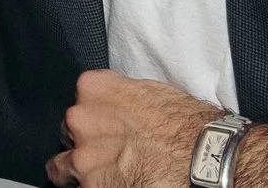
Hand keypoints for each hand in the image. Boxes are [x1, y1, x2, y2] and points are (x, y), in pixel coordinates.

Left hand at [45, 72, 219, 187]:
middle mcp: (80, 120)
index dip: (96, 115)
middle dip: (86, 142)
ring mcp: (83, 158)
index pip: (81, 100)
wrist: (205, 158)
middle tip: (110, 153)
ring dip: (79, 172)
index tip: (107, 125)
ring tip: (102, 177)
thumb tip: (120, 106)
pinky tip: (117, 186)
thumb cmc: (188, 126)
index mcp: (94, 89)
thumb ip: (122, 96)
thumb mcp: (152, 91)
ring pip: (62, 167)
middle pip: (70, 132)